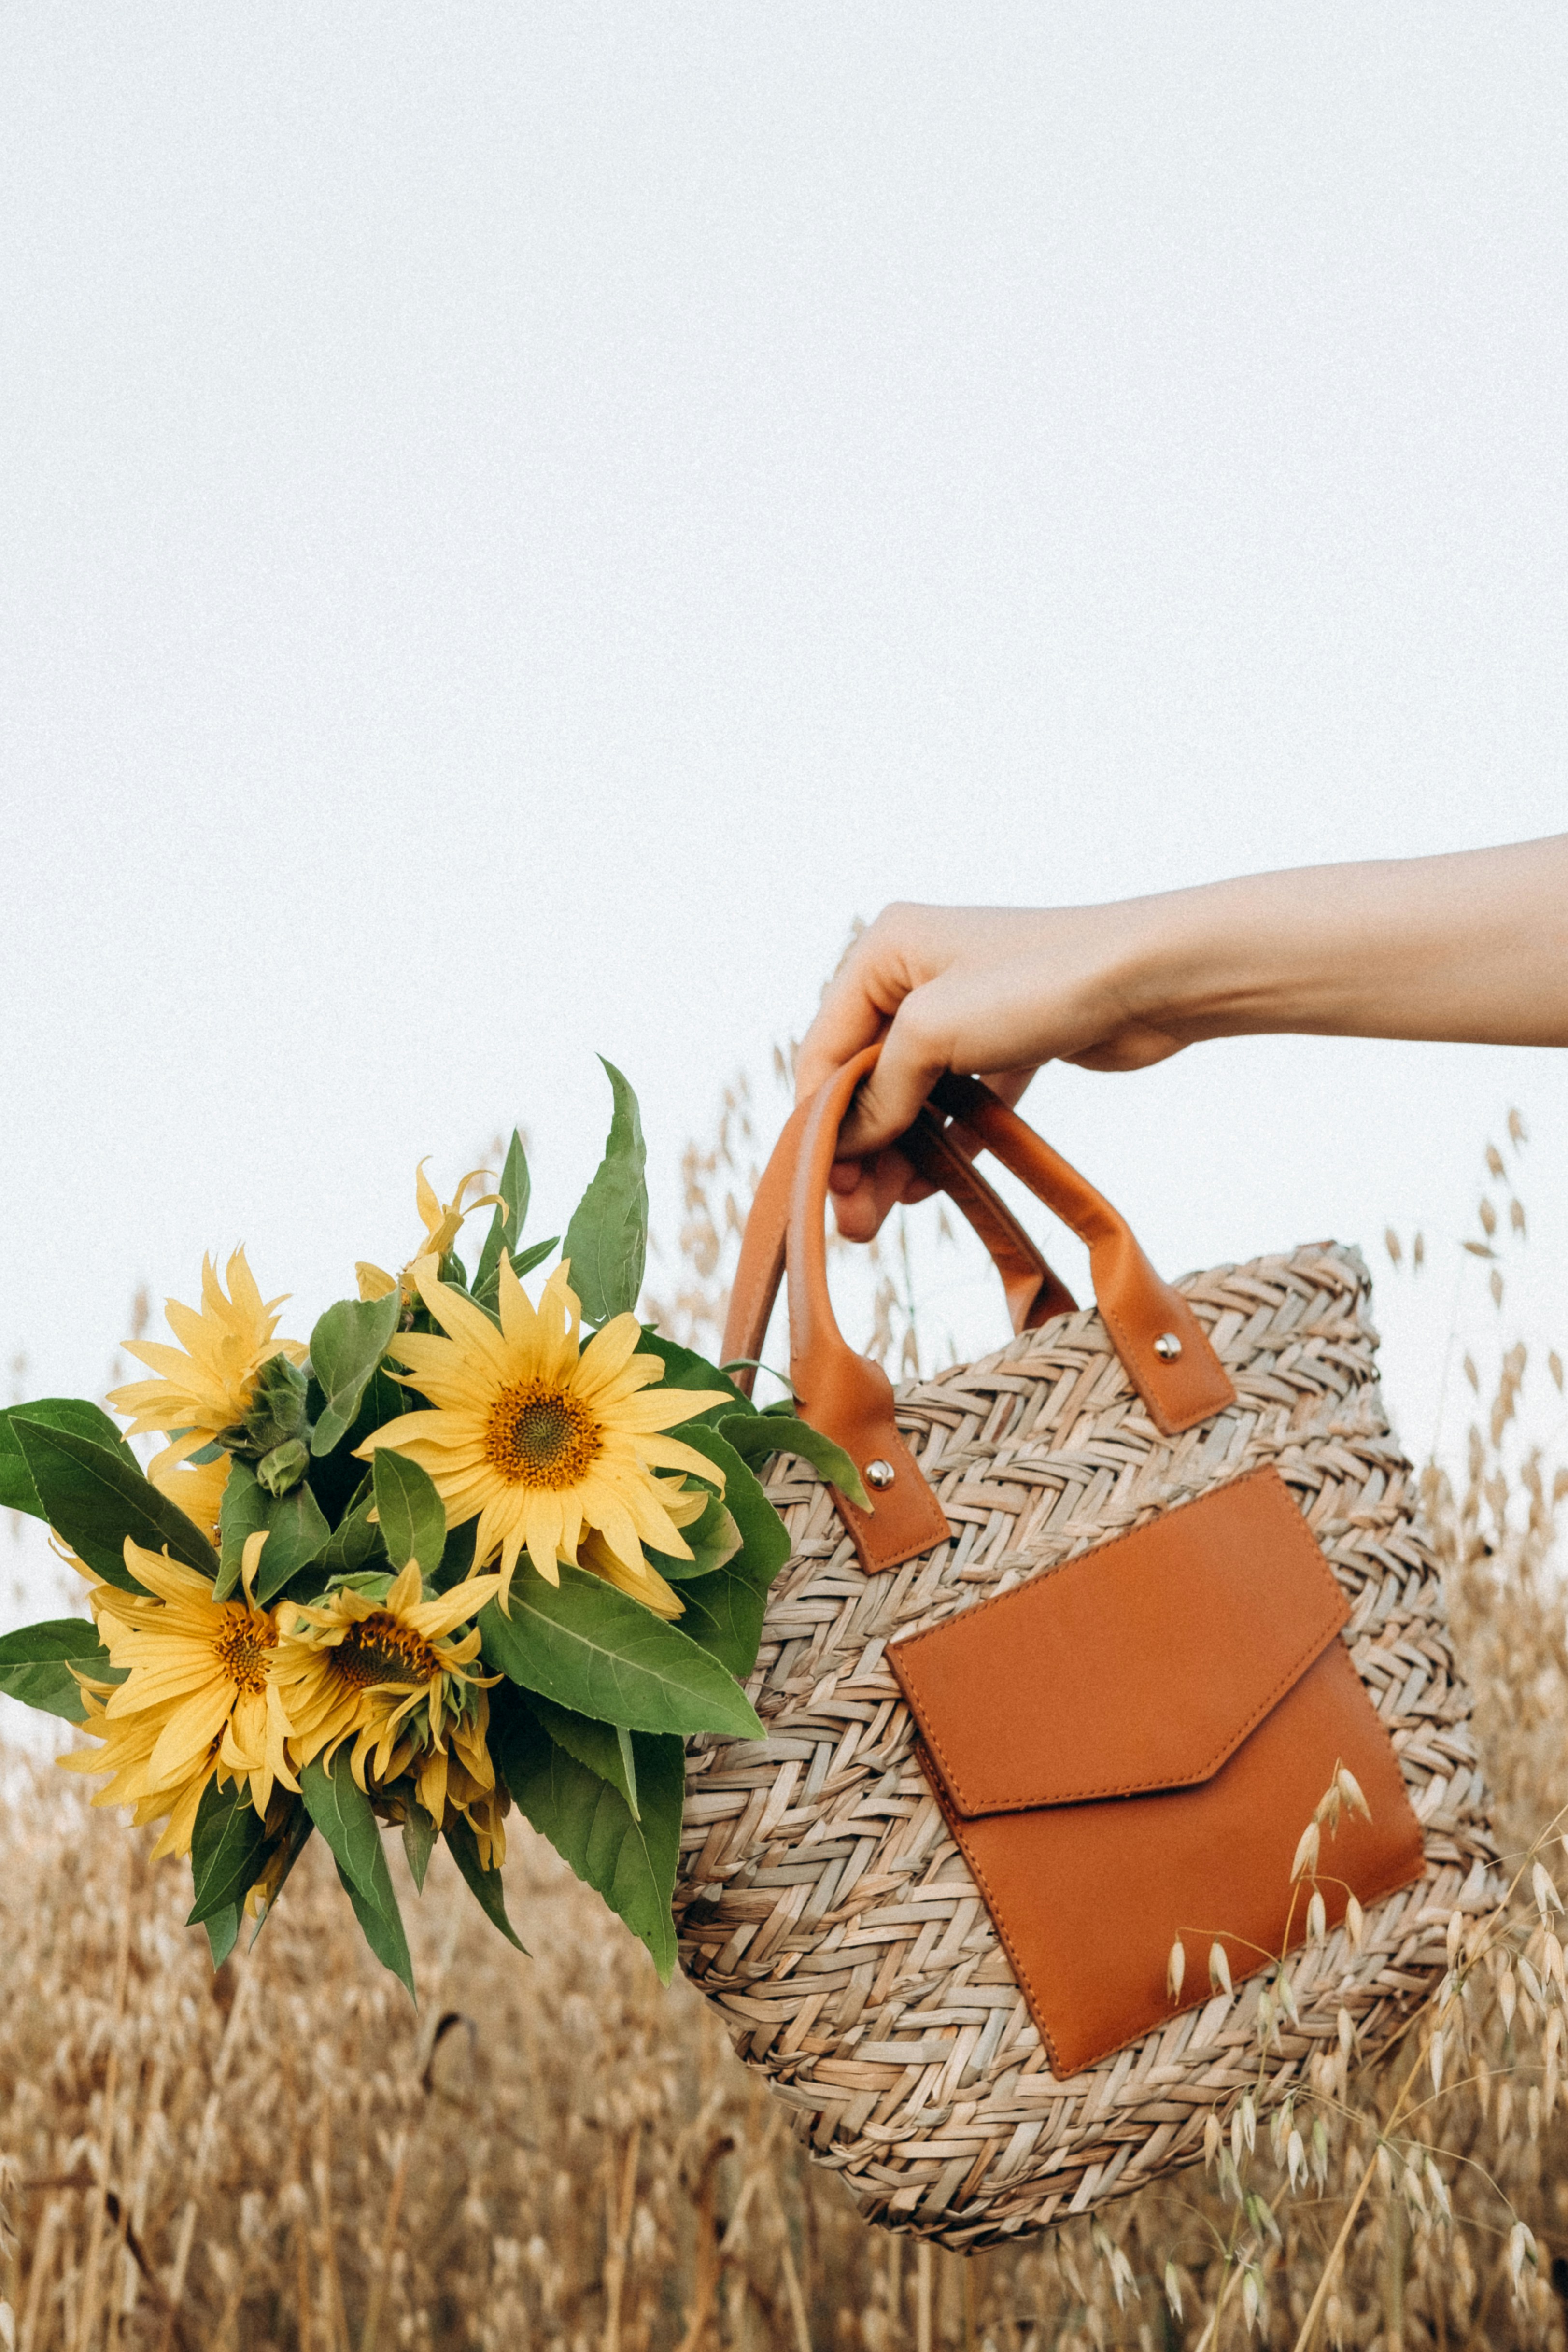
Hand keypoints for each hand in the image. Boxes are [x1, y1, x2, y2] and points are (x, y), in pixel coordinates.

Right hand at [797, 901, 1188, 1238]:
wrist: (1154, 979)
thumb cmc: (1038, 984)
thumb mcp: (933, 1032)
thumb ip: (880, 1091)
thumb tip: (842, 1144)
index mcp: (883, 953)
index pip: (825, 1048)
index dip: (817, 1121)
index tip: (820, 1187)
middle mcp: (916, 976)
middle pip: (865, 1078)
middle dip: (856, 1151)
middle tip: (853, 1222)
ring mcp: (964, 1011)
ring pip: (912, 1097)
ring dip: (896, 1156)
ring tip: (882, 1219)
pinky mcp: (1007, 1044)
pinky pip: (959, 1103)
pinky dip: (943, 1145)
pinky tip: (929, 1189)